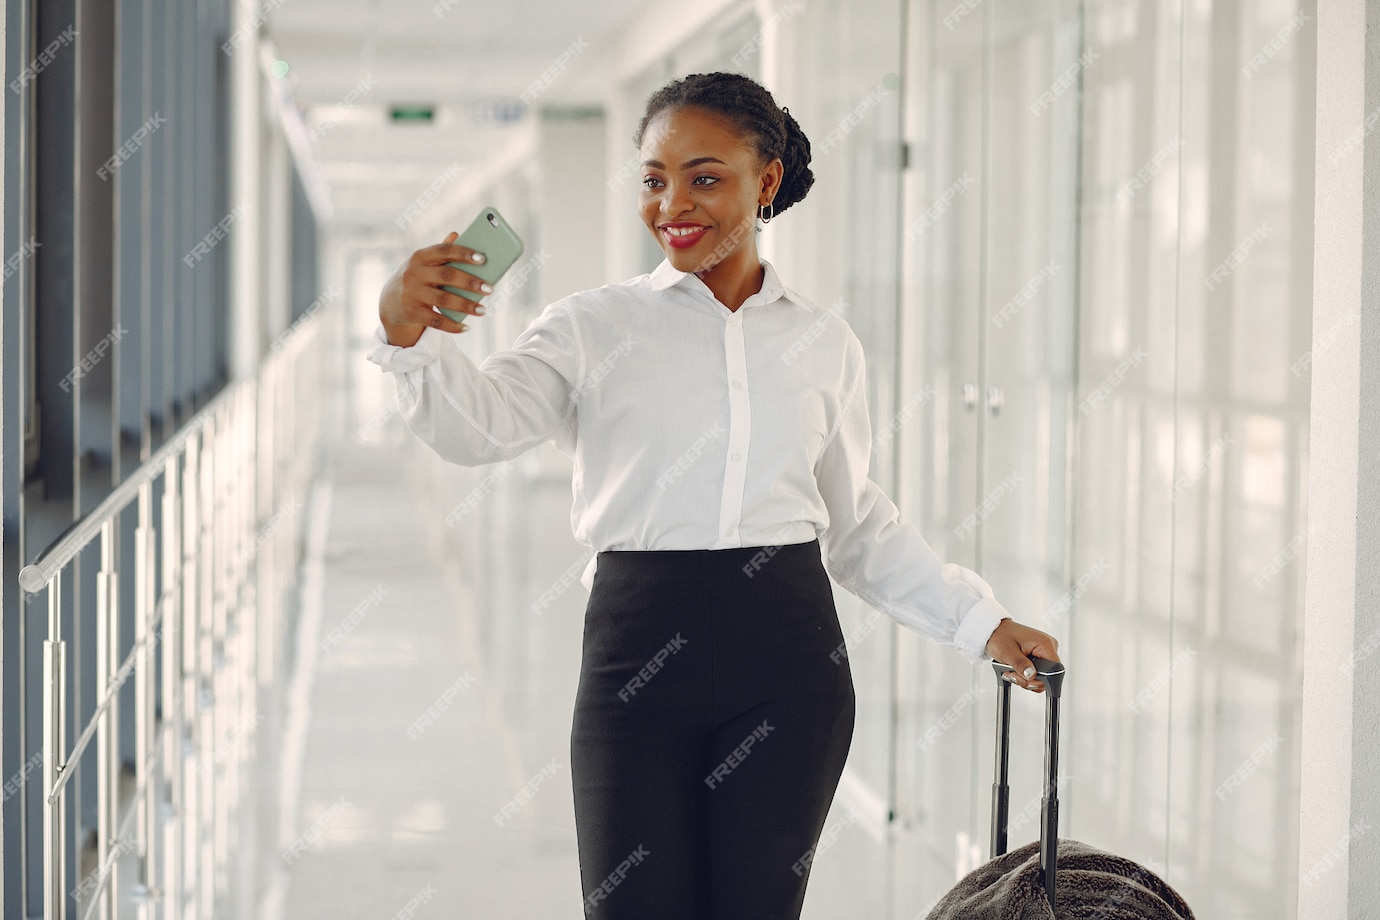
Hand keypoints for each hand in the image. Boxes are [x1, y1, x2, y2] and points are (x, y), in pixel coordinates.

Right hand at [379, 231, 490, 346]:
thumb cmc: (417, 278)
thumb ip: (441, 251)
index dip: (464, 254)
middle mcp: (414, 273)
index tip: (483, 259)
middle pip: (447, 276)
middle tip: (489, 289)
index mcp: (420, 257)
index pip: (444, 251)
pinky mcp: (412, 313)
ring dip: (466, 306)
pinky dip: (452, 326)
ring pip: (444, 300)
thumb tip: (457, 234)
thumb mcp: (424, 263)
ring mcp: (412, 294)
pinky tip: (466, 327)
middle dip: (470, 283)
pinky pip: (436, 320)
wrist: (390, 302)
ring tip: (483, 310)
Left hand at [984, 618, 1060, 692]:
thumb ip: (1020, 664)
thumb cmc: (1000, 635)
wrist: (995, 630)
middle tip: (1014, 674)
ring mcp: (1043, 651)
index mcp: (1045, 644)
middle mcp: (1048, 647)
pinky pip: (1037, 671)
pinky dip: (1025, 675)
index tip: (1026, 679)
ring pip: (1041, 676)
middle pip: (1047, 675)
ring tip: (1012, 671)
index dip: (1041, 679)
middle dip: (1029, 680)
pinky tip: (1016, 670)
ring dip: (1025, 678)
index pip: (1055, 670)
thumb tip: (1031, 675)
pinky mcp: (1038, 655)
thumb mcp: (1007, 652)